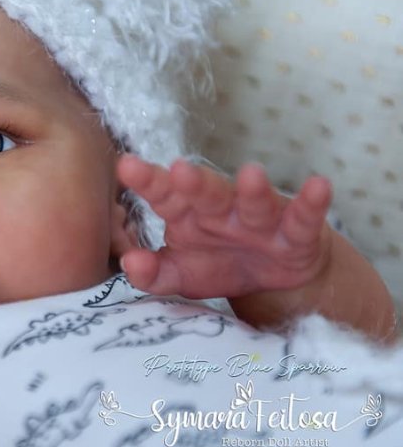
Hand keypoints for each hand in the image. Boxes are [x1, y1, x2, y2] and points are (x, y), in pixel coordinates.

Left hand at [117, 154, 333, 299]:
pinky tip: (320, 185)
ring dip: (253, 190)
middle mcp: (221, 209)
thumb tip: (128, 264)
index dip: (147, 181)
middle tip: (178, 170)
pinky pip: (305, 217)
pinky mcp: (297, 232)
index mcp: (187, 215)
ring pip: (254, 201)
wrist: (272, 280)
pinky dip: (313, 203)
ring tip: (251, 174)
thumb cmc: (216, 265)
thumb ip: (151, 273)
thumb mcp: (179, 275)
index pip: (164, 195)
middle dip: (194, 182)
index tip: (126, 166)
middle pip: (206, 192)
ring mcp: (260, 218)